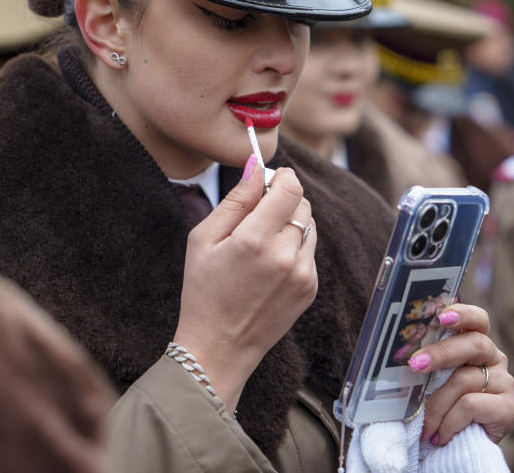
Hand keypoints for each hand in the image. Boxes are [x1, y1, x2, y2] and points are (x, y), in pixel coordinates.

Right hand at [172, 157, 317, 411]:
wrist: (219, 347)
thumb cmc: (203, 291)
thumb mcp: (203, 240)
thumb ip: (235, 200)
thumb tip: (256, 166)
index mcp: (255, 240)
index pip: (290, 188)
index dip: (281, 177)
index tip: (268, 178)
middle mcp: (286, 256)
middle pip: (303, 204)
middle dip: (283, 199)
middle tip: (256, 213)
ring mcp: (303, 274)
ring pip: (310, 226)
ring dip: (290, 222)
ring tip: (260, 242)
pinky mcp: (310, 288)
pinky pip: (309, 251)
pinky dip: (293, 247)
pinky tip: (267, 264)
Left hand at [406, 304, 513, 445]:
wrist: (454, 447)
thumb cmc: (436, 406)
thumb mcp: (426, 380)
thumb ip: (421, 361)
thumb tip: (394, 354)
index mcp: (473, 344)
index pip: (477, 320)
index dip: (463, 314)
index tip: (442, 316)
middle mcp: (493, 358)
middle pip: (473, 344)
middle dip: (440, 353)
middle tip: (414, 364)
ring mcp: (504, 382)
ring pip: (464, 380)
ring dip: (436, 404)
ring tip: (423, 424)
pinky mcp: (508, 409)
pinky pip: (470, 405)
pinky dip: (448, 422)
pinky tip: (439, 435)